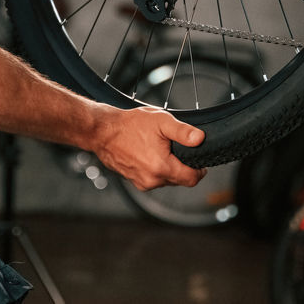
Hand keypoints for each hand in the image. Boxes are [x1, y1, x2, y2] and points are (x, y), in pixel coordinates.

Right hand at [91, 106, 206, 190]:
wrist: (103, 131)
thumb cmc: (130, 125)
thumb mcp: (161, 121)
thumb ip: (183, 132)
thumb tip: (200, 138)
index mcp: (162, 168)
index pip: (192, 179)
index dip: (199, 169)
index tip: (199, 159)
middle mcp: (152, 180)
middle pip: (180, 180)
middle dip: (183, 166)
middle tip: (176, 148)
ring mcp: (142, 182)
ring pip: (166, 180)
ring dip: (168, 167)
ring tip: (160, 148)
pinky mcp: (134, 181)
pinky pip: (153, 179)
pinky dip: (155, 169)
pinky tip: (149, 153)